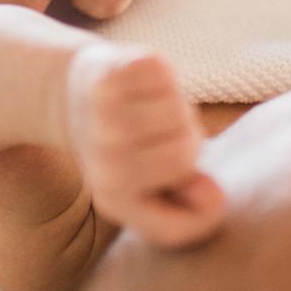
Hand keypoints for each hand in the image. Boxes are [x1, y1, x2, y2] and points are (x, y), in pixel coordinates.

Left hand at [66, 42, 224, 249]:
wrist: (76, 99)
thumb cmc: (131, 153)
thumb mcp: (155, 200)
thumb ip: (193, 216)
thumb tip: (214, 193)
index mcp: (114, 198)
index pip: (194, 211)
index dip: (202, 195)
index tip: (177, 180)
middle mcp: (105, 161)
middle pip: (187, 150)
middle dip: (185, 140)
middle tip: (159, 135)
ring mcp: (104, 117)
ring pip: (179, 111)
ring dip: (173, 106)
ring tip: (150, 110)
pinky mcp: (109, 76)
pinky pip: (165, 73)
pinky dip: (162, 76)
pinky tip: (140, 86)